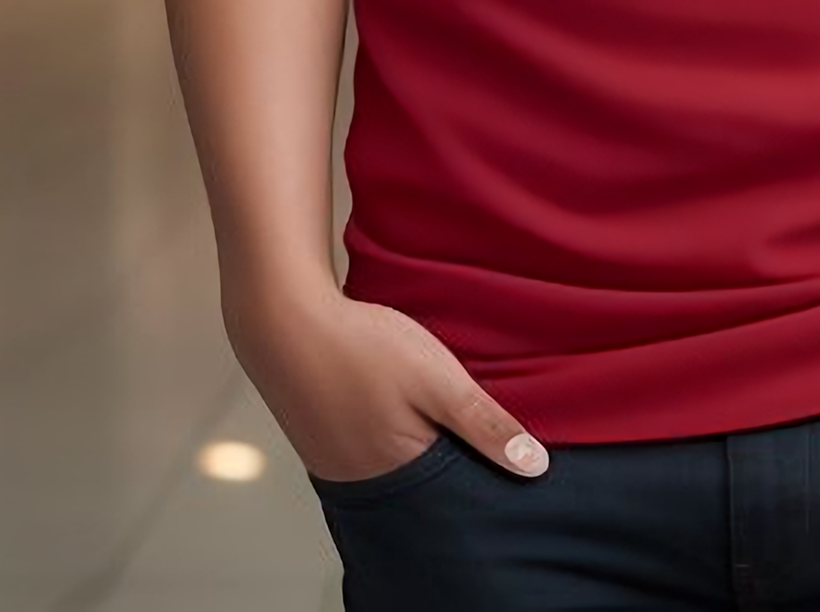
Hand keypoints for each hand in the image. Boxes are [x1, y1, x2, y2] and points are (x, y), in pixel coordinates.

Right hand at [225, 281, 549, 482]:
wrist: (283, 318)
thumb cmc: (362, 347)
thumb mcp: (436, 379)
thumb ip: (484, 424)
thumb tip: (536, 468)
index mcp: (399, 477)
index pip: (458, 501)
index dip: (486, 479)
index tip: (511, 458)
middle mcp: (367, 486)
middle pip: (429, 491)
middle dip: (456, 467)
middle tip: (473, 430)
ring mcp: (341, 468)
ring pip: (403, 469)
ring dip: (426, 449)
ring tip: (441, 419)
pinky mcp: (327, 445)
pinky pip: (375, 455)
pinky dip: (397, 438)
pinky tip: (403, 411)